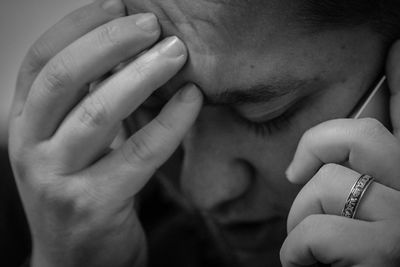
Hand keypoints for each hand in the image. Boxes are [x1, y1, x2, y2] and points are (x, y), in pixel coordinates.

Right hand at [8, 1, 202, 266]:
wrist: (75, 261)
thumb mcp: (72, 144)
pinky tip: (192, 100)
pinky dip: (170, 123)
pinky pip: (138, 155)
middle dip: (110, 43)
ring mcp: (56, 179)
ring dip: (142, 77)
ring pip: (99, 114)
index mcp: (24, 124)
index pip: (42, 60)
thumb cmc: (81, 193)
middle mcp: (30, 147)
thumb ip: (87, 103)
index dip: (79, 26)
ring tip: (176, 54)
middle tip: (152, 25)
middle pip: (64, 78)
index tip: (117, 3)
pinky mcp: (91, 206)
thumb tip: (124, 55)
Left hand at [280, 41, 399, 266]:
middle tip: (295, 173)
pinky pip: (314, 232)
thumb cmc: (370, 257)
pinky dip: (294, 250)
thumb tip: (331, 161)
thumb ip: (373, 181)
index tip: (397, 50)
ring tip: (307, 244)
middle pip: (359, 135)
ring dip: (300, 218)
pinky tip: (301, 262)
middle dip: (313, 149)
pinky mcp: (385, 253)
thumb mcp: (383, 218)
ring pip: (325, 185)